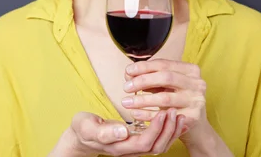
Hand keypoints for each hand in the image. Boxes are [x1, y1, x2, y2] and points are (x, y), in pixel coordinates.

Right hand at [49, 110, 185, 156]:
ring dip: (171, 131)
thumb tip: (123, 131)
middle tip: (174, 110)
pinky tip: (174, 119)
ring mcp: (134, 148)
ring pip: (159, 146)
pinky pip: (157, 140)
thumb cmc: (84, 128)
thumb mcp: (88, 126)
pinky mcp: (137, 142)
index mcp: (120, 147)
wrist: (81, 135)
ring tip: (179, 114)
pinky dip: (168, 131)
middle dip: (168, 130)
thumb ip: (104, 131)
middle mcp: (130, 151)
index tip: (163, 111)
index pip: (145, 143)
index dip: (156, 129)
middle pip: (156, 147)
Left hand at [121, 59, 208, 143]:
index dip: (144, 66)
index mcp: (190, 70)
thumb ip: (149, 77)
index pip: (164, 64)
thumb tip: (128, 74)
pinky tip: (135, 113)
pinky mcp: (192, 118)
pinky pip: (165, 116)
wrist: (194, 124)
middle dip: (142, 81)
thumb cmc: (175, 98)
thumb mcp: (165, 84)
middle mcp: (197, 83)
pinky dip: (147, 115)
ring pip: (165, 98)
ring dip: (142, 100)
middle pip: (166, 78)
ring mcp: (196, 101)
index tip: (127, 71)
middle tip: (126, 87)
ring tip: (126, 102)